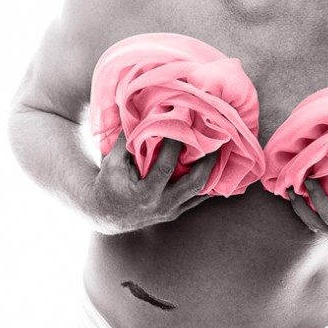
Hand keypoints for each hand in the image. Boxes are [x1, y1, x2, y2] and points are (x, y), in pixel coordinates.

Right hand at [87, 135, 217, 234]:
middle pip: (193, 183)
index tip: (183, 123)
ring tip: (222, 149)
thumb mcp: (112, 162)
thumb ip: (126, 140)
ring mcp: (171, 211)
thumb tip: (138, 113)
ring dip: (212, 170)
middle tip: (217, 139)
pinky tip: (217, 166)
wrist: (105, 215)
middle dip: (207, 161)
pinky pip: (197, 198)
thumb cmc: (108, 184)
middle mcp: (162, 206)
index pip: (165, 166)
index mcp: (145, 194)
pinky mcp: (176, 212)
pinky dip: (208, 182)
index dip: (175, 145)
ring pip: (200, 192)